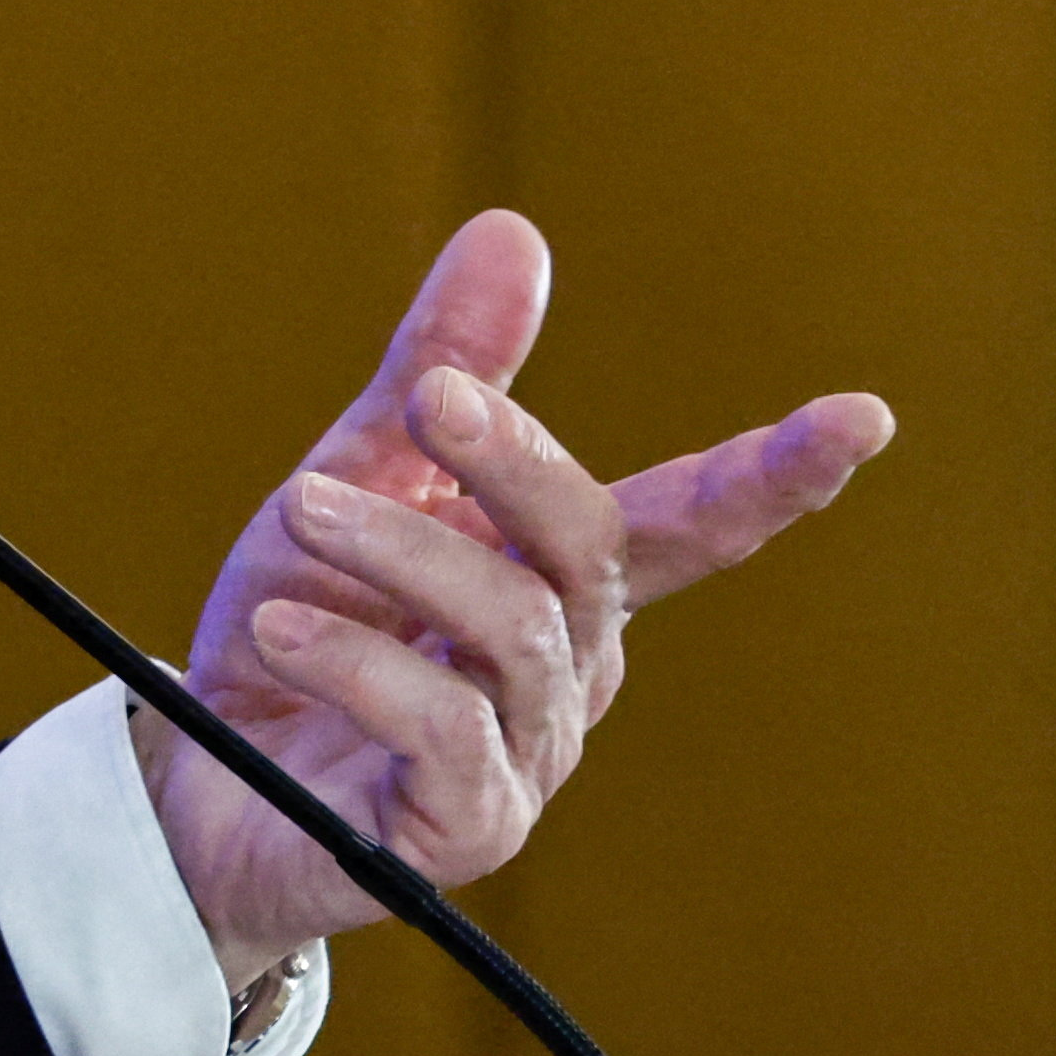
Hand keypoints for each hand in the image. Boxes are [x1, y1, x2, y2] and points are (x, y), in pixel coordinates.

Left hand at [145, 209, 893, 983]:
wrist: (190, 784)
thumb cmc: (297, 628)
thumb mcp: (356, 478)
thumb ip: (440, 370)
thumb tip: (514, 227)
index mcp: (562, 583)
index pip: (690, 521)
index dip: (775, 473)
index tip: (865, 415)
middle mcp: (569, 669)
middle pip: (587, 549)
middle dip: (515, 462)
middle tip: (429, 399)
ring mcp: (530, 755)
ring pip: (512, 630)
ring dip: (403, 554)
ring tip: (301, 510)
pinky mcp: (467, 828)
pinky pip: (446, 730)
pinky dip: (361, 665)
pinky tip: (282, 626)